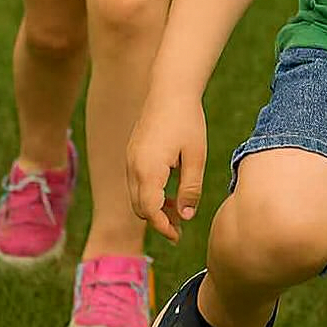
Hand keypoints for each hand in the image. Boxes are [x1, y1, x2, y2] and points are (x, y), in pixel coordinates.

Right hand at [126, 93, 206, 243]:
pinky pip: (136, 181)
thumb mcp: (196, 157)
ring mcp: (130, 158)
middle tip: (180, 225)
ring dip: (154, 205)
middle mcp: (133, 167)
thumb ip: (191, 189)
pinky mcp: (132, 152)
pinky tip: (170, 188)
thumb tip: (186, 216)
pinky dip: (150, 191)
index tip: (178, 236)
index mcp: (148, 170)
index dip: (163, 227)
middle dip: (158, 219)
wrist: (171, 89)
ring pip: (136, 194)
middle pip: (140, 207)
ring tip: (178, 207)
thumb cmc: (187, 121)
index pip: (150, 211)